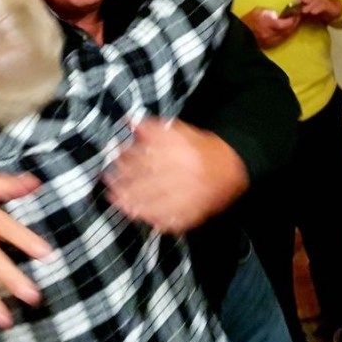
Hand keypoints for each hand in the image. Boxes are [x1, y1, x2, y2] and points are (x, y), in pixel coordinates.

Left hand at [103, 118, 248, 233]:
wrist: (233, 166)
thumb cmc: (200, 147)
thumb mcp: (178, 131)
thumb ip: (153, 128)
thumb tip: (129, 121)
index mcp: (182, 151)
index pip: (149, 156)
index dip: (128, 160)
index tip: (114, 161)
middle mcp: (187, 173)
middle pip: (150, 181)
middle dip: (125, 184)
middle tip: (108, 184)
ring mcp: (192, 195)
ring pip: (158, 203)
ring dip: (134, 204)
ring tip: (117, 202)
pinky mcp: (195, 212)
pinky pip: (172, 220)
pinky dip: (154, 219)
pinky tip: (139, 216)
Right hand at [241, 6, 300, 48]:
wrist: (238, 33)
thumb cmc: (247, 21)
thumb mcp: (258, 11)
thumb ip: (270, 12)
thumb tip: (278, 15)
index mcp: (269, 25)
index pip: (286, 23)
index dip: (293, 19)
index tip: (296, 14)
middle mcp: (271, 34)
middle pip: (288, 31)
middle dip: (294, 24)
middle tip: (297, 18)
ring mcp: (270, 41)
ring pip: (285, 36)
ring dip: (291, 30)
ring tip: (293, 24)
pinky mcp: (268, 45)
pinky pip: (281, 40)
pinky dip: (285, 35)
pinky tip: (286, 31)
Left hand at [294, 0, 341, 23]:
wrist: (333, 11)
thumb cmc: (317, 11)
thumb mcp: (306, 13)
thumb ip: (298, 13)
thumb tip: (289, 17)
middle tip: (303, 1)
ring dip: (311, 4)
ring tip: (305, 11)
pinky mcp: (329, 5)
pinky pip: (324, 4)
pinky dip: (318, 8)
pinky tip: (314, 12)